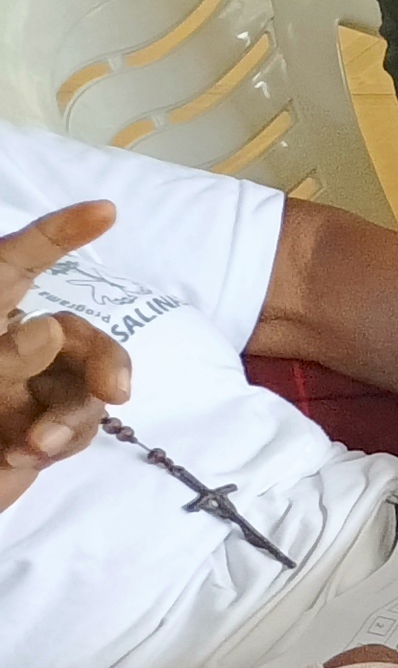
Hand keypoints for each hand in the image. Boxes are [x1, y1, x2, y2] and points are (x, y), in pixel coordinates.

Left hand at [0, 202, 132, 512]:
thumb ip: (5, 357)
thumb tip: (52, 329)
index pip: (16, 263)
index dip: (59, 233)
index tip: (106, 212)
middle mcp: (9, 351)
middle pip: (77, 336)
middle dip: (104, 360)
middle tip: (117, 392)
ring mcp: (26, 392)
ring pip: (87, 387)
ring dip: (72, 417)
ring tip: (37, 446)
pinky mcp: (39, 429)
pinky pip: (79, 426)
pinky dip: (60, 442)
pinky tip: (25, 456)